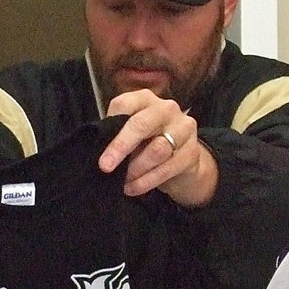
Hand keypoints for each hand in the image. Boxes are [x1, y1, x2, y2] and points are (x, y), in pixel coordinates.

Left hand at [98, 89, 217, 206]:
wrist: (183, 162)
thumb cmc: (148, 144)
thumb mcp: (130, 135)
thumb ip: (116, 134)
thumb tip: (96, 148)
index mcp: (145, 100)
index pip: (124, 104)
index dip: (110, 124)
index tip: (97, 145)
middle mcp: (167, 109)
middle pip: (142, 124)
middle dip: (120, 147)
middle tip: (105, 166)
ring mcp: (184, 129)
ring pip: (156, 150)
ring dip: (135, 169)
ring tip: (122, 181)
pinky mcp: (192, 152)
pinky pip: (166, 169)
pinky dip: (146, 182)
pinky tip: (132, 189)